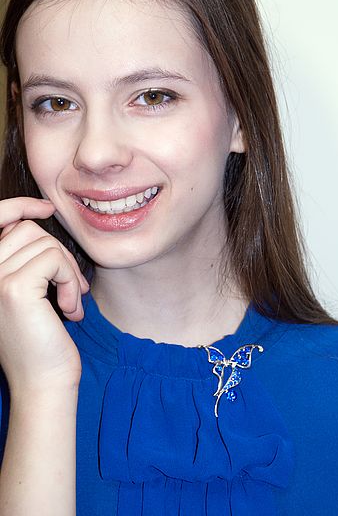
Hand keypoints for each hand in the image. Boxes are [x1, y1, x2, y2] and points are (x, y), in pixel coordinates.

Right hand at [0, 197, 88, 395]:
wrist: (44, 382)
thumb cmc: (42, 339)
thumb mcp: (30, 292)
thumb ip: (26, 260)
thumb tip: (40, 219)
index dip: (19, 206)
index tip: (47, 208)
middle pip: (29, 230)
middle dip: (60, 255)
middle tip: (74, 288)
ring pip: (46, 244)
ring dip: (69, 273)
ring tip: (71, 302)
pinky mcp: (14, 288)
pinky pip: (55, 259)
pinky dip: (71, 281)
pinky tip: (70, 311)